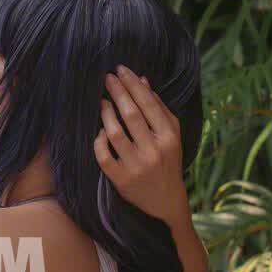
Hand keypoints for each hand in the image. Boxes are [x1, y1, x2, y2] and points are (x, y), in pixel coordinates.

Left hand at [94, 65, 186, 223]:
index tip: (121, 70)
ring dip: (105, 114)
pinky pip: (103, 156)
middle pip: (131, 115)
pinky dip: (98, 141)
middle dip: (117, 92)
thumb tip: (142, 81)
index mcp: (169, 137)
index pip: (148, 104)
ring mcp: (136, 166)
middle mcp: (154, 150)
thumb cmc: (168, 160)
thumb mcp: (172, 134)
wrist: (166, 201)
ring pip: (115, 133)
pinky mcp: (121, 180)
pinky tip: (99, 132)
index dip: (133, 85)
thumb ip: (159, 108)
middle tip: (106, 78)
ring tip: (101, 101)